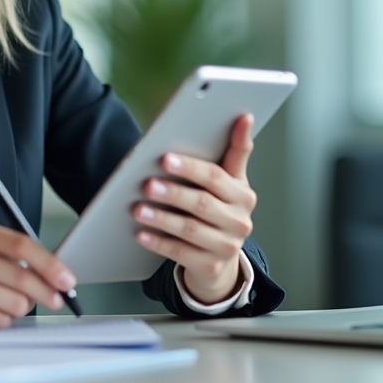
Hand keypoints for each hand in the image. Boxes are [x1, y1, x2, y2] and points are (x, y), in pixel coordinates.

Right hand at [0, 216, 76, 328]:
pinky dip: (0, 320)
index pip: (23, 245)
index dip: (50, 264)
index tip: (67, 278)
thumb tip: (46, 270)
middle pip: (23, 277)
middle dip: (46, 293)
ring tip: (0, 303)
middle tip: (55, 300)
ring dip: (17, 309)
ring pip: (14, 302)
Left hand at [133, 113, 257, 304]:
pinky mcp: (210, 265)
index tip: (165, 157)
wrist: (221, 257)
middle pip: (201, 203)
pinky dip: (158, 242)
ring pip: (189, 229)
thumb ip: (235, 150)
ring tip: (138, 208)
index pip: (215, 176)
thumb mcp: (230, 180)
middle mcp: (239, 221)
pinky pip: (180, 253)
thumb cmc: (220, 209)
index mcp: (243, 194)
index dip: (191, 167)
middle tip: (147, 183)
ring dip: (161, 218)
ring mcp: (227, 246)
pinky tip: (141, 233)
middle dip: (172, 192)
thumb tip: (244, 117)